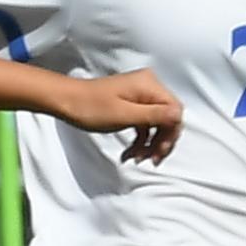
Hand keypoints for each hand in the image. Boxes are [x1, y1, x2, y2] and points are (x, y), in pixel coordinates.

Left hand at [55, 69, 182, 163]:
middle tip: (150, 160)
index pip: (175, 111)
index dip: (171, 134)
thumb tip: (179, 116)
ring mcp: (140, 94)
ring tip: (137, 159)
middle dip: (161, 142)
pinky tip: (131, 153)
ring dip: (150, 143)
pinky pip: (145, 123)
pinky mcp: (131, 103)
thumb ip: (154, 116)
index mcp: (149, 85)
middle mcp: (148, 86)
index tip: (159, 153)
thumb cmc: (90, 106)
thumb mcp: (125, 115)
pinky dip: (140, 139)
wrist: (66, 101)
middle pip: (168, 118)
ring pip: (157, 123)